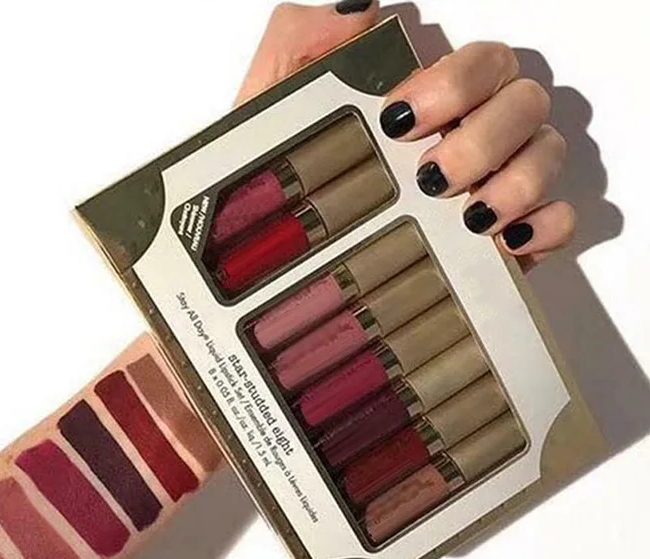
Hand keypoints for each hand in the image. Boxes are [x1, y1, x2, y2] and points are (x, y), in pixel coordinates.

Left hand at [237, 2, 572, 268]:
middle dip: (482, 137)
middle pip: (524, 102)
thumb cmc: (284, 183)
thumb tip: (360, 10)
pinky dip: (545, 226)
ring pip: (548, 154)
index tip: (399, 121)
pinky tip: (504, 241)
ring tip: (468, 217)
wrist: (281, 258)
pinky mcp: (506, 240)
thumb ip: (300, 40)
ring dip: (516, 181)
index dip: (453, 84)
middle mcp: (471, 134)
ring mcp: (495, 185)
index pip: (479, 63)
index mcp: (429, 100)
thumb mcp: (274, 108)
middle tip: (430, 175)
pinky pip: (560, 219)